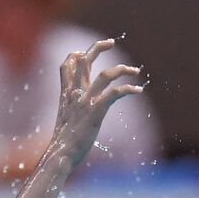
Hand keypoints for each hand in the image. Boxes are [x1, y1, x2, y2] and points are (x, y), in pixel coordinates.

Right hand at [46, 40, 143, 168]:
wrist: (60, 155)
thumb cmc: (63, 144)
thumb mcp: (65, 122)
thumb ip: (71, 111)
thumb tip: (77, 112)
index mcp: (66, 95)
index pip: (67, 65)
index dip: (76, 55)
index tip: (85, 52)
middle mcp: (75, 94)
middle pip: (84, 60)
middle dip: (98, 47)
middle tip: (111, 42)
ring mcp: (86, 102)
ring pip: (105, 75)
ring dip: (122, 69)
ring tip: (135, 71)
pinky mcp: (96, 112)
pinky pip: (115, 93)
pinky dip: (128, 89)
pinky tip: (138, 90)